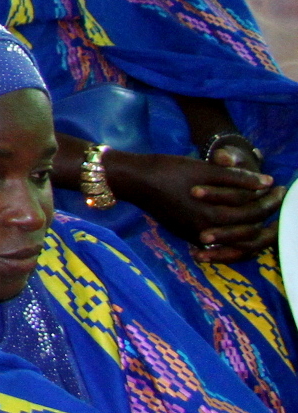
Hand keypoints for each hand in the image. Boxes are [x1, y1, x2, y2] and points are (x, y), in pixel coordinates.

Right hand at [112, 150, 279, 260]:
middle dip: (266, 213)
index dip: (270, 199)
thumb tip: (266, 183)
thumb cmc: (168, 170)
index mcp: (214, 214)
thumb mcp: (204, 169)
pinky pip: (220, 242)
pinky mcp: (188, 236)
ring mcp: (197, 236)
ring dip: (252, 228)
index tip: (278, 188)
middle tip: (275, 198)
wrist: (134, 181)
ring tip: (260, 212)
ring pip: (236, 241)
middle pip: (249, 229)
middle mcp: (209, 232)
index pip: (254, 211)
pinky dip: (234, 235)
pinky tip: (238, 223)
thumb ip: (237, 178)